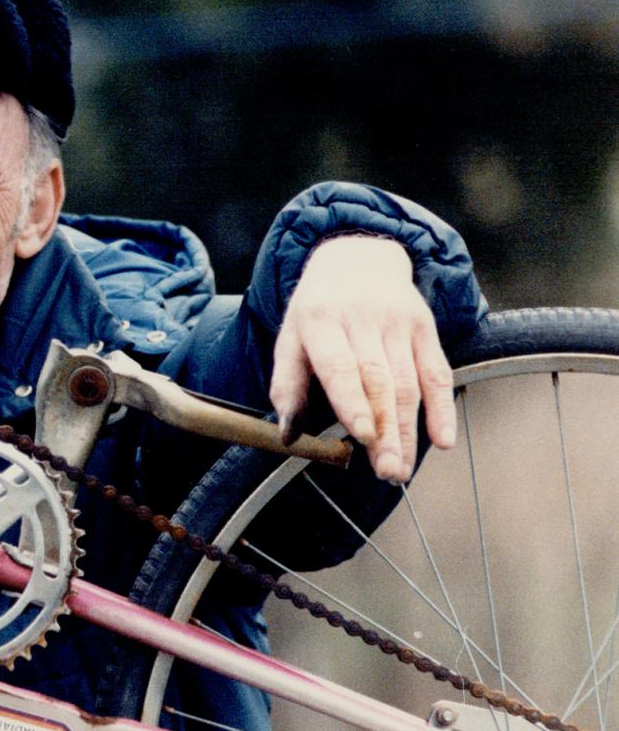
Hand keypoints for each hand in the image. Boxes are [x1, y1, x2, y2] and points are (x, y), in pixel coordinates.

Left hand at [269, 235, 455, 481]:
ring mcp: (398, 322)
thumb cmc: (317, 310)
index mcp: (320, 320)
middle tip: (387, 472)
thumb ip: (287, 385)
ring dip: (408, 431)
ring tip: (401, 469)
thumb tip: (287, 434)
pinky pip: (436, 371)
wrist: (357, 258)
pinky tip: (443, 440)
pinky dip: (443, 408)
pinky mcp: (424, 327)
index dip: (352, 402)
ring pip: (407, 383)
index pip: (340, 365)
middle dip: (385, 431)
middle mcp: (362, 319)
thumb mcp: (290, 337)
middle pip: (378, 382)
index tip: (362, 436)